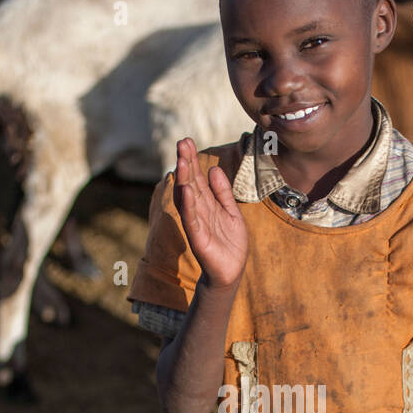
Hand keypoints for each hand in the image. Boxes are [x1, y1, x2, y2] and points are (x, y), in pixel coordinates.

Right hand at [173, 137, 247, 290]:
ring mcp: (197, 225)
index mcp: (207, 204)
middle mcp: (198, 211)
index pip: (198, 178)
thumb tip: (213, 169)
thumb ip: (222, 192)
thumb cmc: (230, 243)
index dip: (193, 160)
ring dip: (185, 179)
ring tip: (183, 160)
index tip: (187, 141)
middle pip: (191, 183)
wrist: (231, 271)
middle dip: (186, 163)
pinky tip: (186, 190)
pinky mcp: (198, 239)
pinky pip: (192, 220)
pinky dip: (188, 205)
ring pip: (189, 198)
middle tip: (182, 141)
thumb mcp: (231, 212)